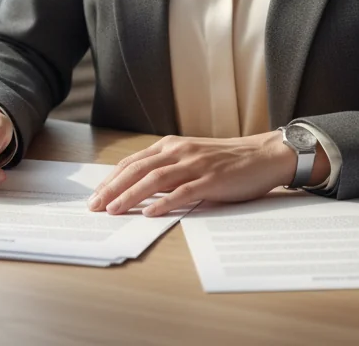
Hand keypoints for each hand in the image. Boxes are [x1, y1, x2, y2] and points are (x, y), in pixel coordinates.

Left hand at [86, 131, 328, 217]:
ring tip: (114, 210)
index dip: (112, 179)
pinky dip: (165, 202)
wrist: (264, 155)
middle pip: (139, 169)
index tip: (96, 195)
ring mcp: (196, 165)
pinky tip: (151, 213)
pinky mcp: (212, 179)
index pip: (134, 162)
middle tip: (94, 206)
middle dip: (113, 188)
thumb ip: (170, 168)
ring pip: (156, 179)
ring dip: (131, 195)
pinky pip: (184, 192)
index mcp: (174, 146)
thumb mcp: (193, 157)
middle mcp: (181, 151)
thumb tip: (140, 189)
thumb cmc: (228, 160)